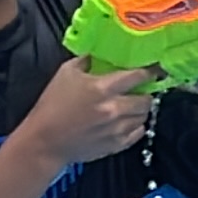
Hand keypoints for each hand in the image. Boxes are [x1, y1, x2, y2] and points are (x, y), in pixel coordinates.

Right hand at [18, 59, 156, 170]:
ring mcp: (118, 128)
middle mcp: (115, 108)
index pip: (138, 76)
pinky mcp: (117, 144)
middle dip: (144, 93)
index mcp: (103, 88)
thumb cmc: (52, 105)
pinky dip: (136, 125)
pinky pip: (140, 132)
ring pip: (144, 115)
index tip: (153, 70)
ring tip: (130, 106)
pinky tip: (126, 121)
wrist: (44, 141)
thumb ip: (87, 60)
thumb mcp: (65, 73)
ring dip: (139, 110)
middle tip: (137, 91)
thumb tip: (100, 53)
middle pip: (146, 98)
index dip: (149, 71)